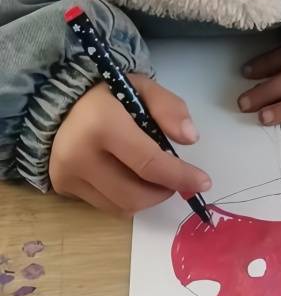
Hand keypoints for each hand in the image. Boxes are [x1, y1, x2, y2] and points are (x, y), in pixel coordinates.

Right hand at [50, 75, 210, 216]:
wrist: (63, 102)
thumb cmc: (111, 95)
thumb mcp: (144, 88)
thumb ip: (170, 109)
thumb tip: (190, 138)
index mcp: (103, 124)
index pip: (149, 163)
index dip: (180, 177)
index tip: (203, 182)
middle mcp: (80, 154)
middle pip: (135, 194)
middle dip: (166, 191)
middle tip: (178, 178)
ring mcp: (68, 175)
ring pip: (122, 207)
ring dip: (149, 198)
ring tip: (156, 178)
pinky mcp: (63, 187)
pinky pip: (106, 206)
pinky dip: (128, 198)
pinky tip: (132, 178)